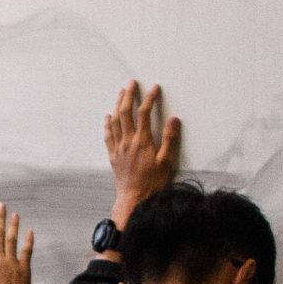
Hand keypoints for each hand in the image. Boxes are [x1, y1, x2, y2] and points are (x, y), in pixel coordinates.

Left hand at [103, 80, 180, 229]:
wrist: (133, 199)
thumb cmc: (152, 183)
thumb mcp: (166, 161)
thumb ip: (170, 139)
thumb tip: (174, 119)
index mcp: (142, 141)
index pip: (145, 113)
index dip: (149, 98)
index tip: (154, 88)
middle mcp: (127, 142)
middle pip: (125, 113)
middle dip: (128, 96)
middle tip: (132, 83)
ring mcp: (118, 148)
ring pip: (115, 122)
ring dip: (117, 105)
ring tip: (121, 93)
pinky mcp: (113, 156)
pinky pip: (108, 135)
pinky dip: (108, 124)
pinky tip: (108, 117)